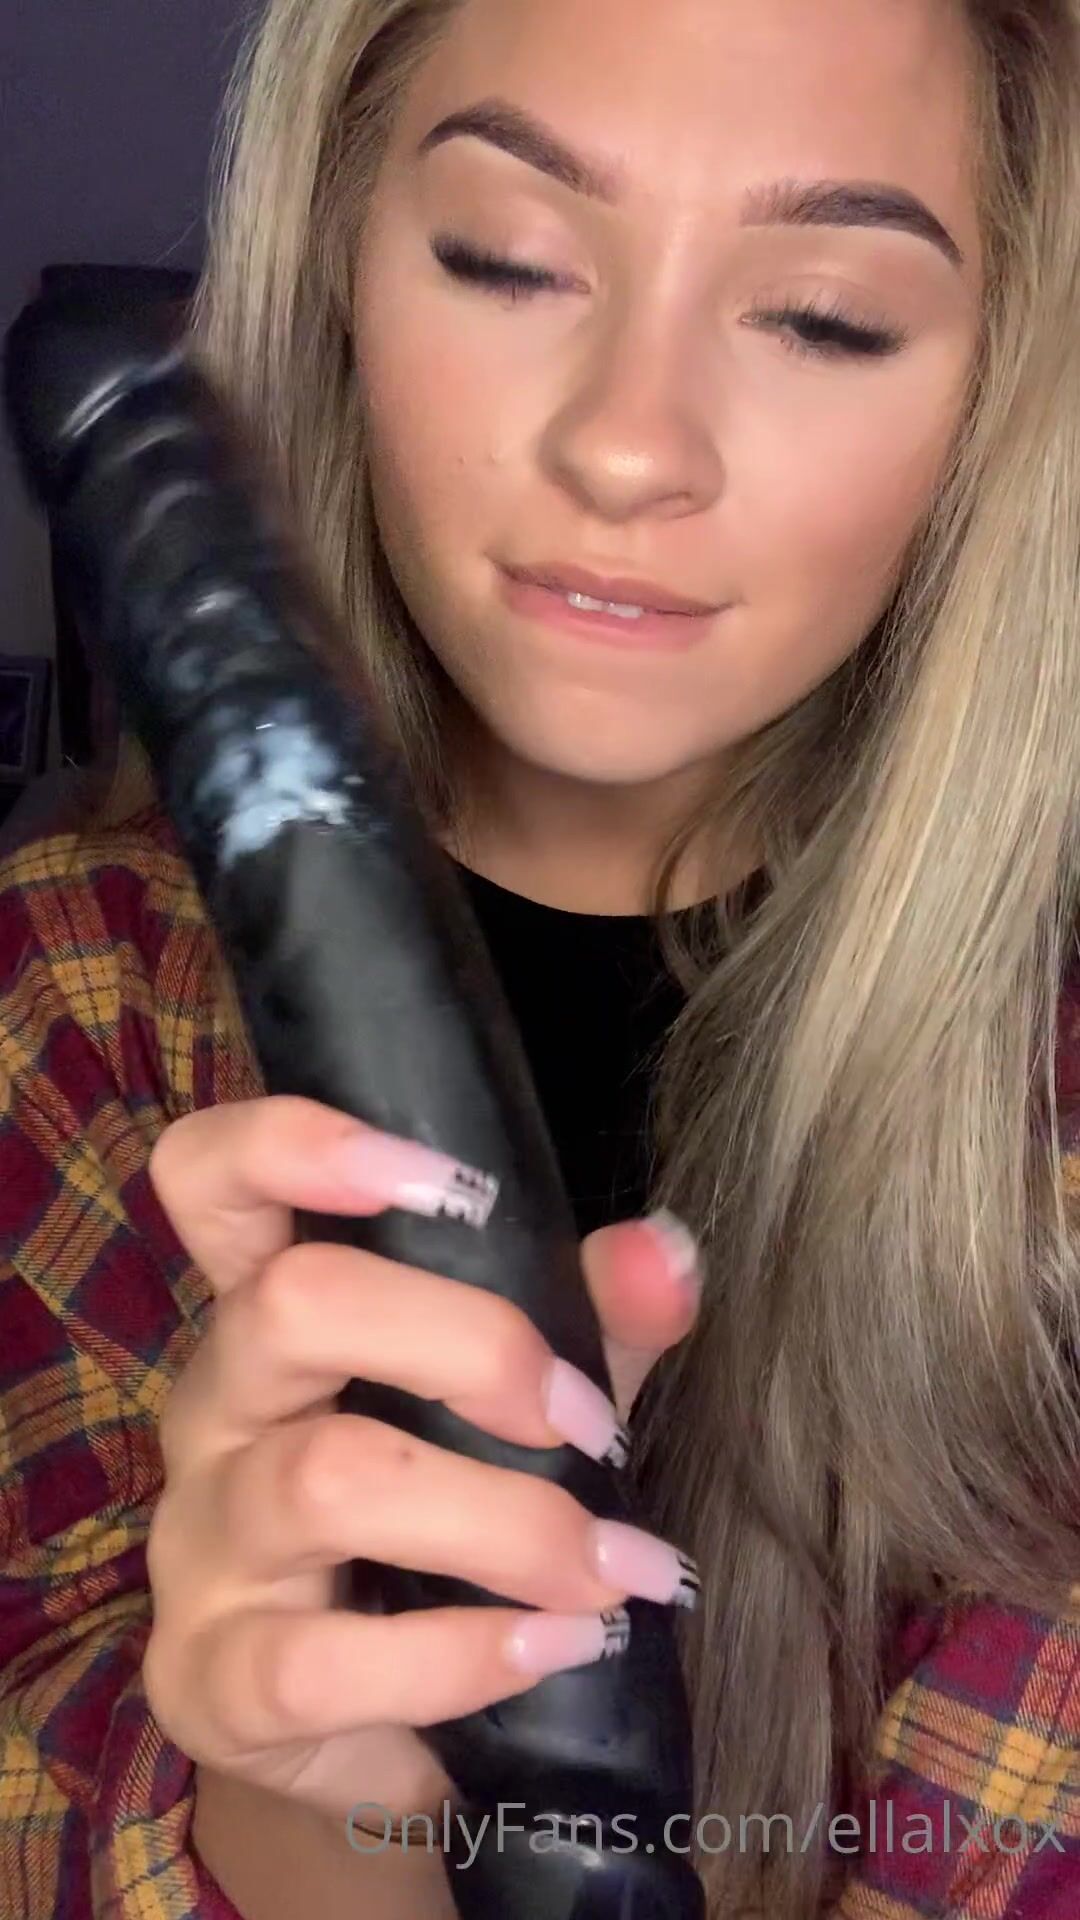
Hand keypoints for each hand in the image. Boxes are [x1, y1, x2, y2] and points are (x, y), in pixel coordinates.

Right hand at [143, 1096, 700, 1826]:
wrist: (378, 1732)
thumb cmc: (448, 1527)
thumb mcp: (528, 1404)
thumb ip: (593, 1320)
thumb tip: (668, 1252)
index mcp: (275, 1311)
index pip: (212, 1177)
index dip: (295, 1144)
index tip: (451, 1183)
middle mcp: (216, 1407)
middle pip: (292, 1305)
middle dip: (472, 1346)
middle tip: (588, 1425)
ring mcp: (200, 1545)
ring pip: (324, 1479)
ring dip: (506, 1523)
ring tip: (615, 1573)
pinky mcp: (210, 1681)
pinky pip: (318, 1660)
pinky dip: (462, 1654)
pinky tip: (556, 1650)